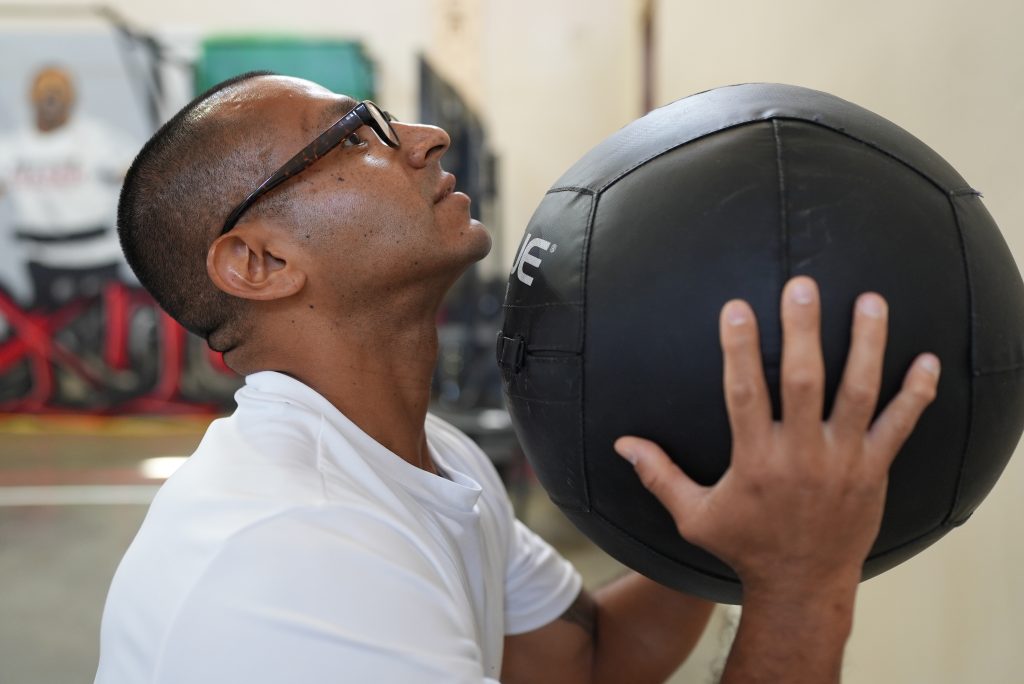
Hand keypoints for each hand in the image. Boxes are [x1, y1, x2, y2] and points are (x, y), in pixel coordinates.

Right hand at [615, 276, 939, 595]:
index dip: (739, 348)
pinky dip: (916, 394)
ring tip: (871, 301)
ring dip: (866, 345)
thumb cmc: (744, 548)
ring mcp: (843, 461)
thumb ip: (659, 475)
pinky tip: (928, 360)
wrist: (802, 587)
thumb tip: (621, 444)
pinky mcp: (874, 471)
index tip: (736, 307)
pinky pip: (900, 427)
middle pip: (804, 382)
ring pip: (858, 394)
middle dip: (803, 331)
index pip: (744, 394)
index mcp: (755, 461)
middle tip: (802, 286)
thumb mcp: (693, 517)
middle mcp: (801, 456)